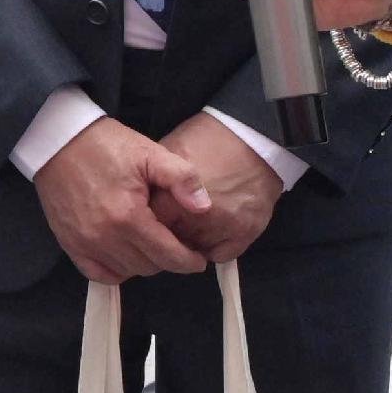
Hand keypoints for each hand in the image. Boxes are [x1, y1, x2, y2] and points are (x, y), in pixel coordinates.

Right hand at [31, 118, 209, 283]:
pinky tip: (125, 256)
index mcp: (129, 216)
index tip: (199, 260)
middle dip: (168, 261)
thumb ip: (182, 178)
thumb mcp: (151, 152)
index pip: (168, 256)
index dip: (189, 262)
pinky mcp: (69, 243)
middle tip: (175, 247)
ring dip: (143, 264)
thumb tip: (205, 207)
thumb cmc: (107, 145)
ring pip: (126, 272)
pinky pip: (98, 273)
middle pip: (149, 267)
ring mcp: (84, 242)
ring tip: (152, 247)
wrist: (60, 140)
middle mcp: (105, 236)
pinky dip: (116, 270)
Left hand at [153, 110, 282, 262]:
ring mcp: (222, 229)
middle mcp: (196, 220)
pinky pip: (220, 255)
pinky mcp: (244, 234)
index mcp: (172, 200)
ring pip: (194, 251)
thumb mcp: (168, 152)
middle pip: (171, 243)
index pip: (147, 229)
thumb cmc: (207, 140)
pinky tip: (213, 229)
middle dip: (169, 234)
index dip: (146, 223)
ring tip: (195, 221)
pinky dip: (214, 247)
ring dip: (191, 241)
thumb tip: (138, 200)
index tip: (149, 218)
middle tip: (174, 219)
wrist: (253, 138)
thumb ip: (153, 182)